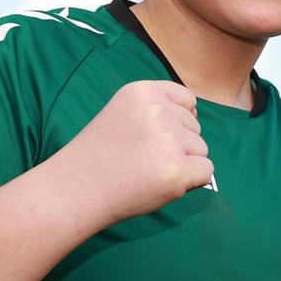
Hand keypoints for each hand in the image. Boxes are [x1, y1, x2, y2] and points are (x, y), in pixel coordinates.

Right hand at [46, 80, 212, 224]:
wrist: (75, 189)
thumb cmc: (102, 155)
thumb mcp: (125, 112)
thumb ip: (159, 108)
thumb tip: (197, 114)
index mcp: (143, 91)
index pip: (188, 100)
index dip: (176, 122)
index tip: (150, 136)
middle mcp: (158, 111)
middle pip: (195, 127)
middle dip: (178, 145)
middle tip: (141, 159)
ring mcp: (168, 140)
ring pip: (201, 149)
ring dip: (182, 163)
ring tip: (146, 171)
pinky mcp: (176, 170)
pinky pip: (206, 171)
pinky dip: (191, 181)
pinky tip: (160, 183)